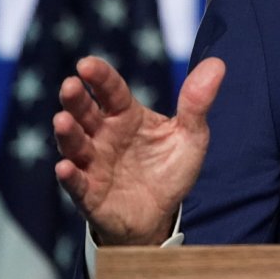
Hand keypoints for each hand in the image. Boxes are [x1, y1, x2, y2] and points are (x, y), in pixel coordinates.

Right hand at [53, 55, 224, 244]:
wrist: (160, 215)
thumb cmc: (170, 169)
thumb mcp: (190, 135)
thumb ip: (197, 102)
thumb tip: (217, 64)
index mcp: (126, 116)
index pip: (112, 91)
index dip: (100, 77)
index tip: (86, 63)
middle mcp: (104, 136)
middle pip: (86, 113)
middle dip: (76, 100)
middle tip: (70, 85)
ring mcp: (94, 164)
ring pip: (75, 145)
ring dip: (68, 133)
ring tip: (62, 120)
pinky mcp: (90, 194)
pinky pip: (77, 184)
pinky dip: (70, 176)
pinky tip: (64, 168)